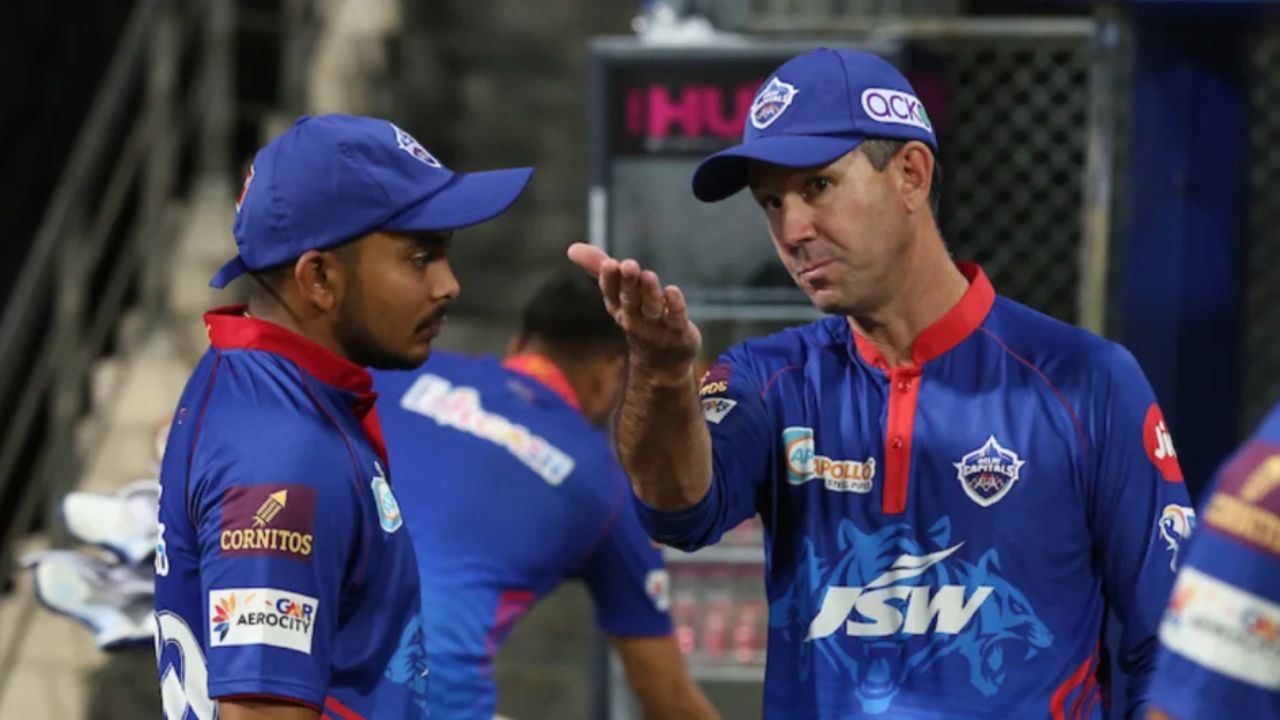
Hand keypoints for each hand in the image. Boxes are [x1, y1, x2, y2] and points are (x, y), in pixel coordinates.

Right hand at [566, 243, 700, 375]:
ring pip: (652, 308)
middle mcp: (636, 318)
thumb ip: (599, 267)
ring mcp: (658, 327)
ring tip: (648, 275)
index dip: (610, 280)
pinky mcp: (680, 332)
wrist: (663, 360)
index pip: (611, 293)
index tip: (609, 263)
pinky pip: (676, 318)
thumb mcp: (618, 292)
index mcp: (619, 308)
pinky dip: (674, 306)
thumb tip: (572, 249)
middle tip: (628, 265)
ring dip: (650, 292)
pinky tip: (673, 291)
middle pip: (631, 300)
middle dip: (629, 283)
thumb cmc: (638, 317)